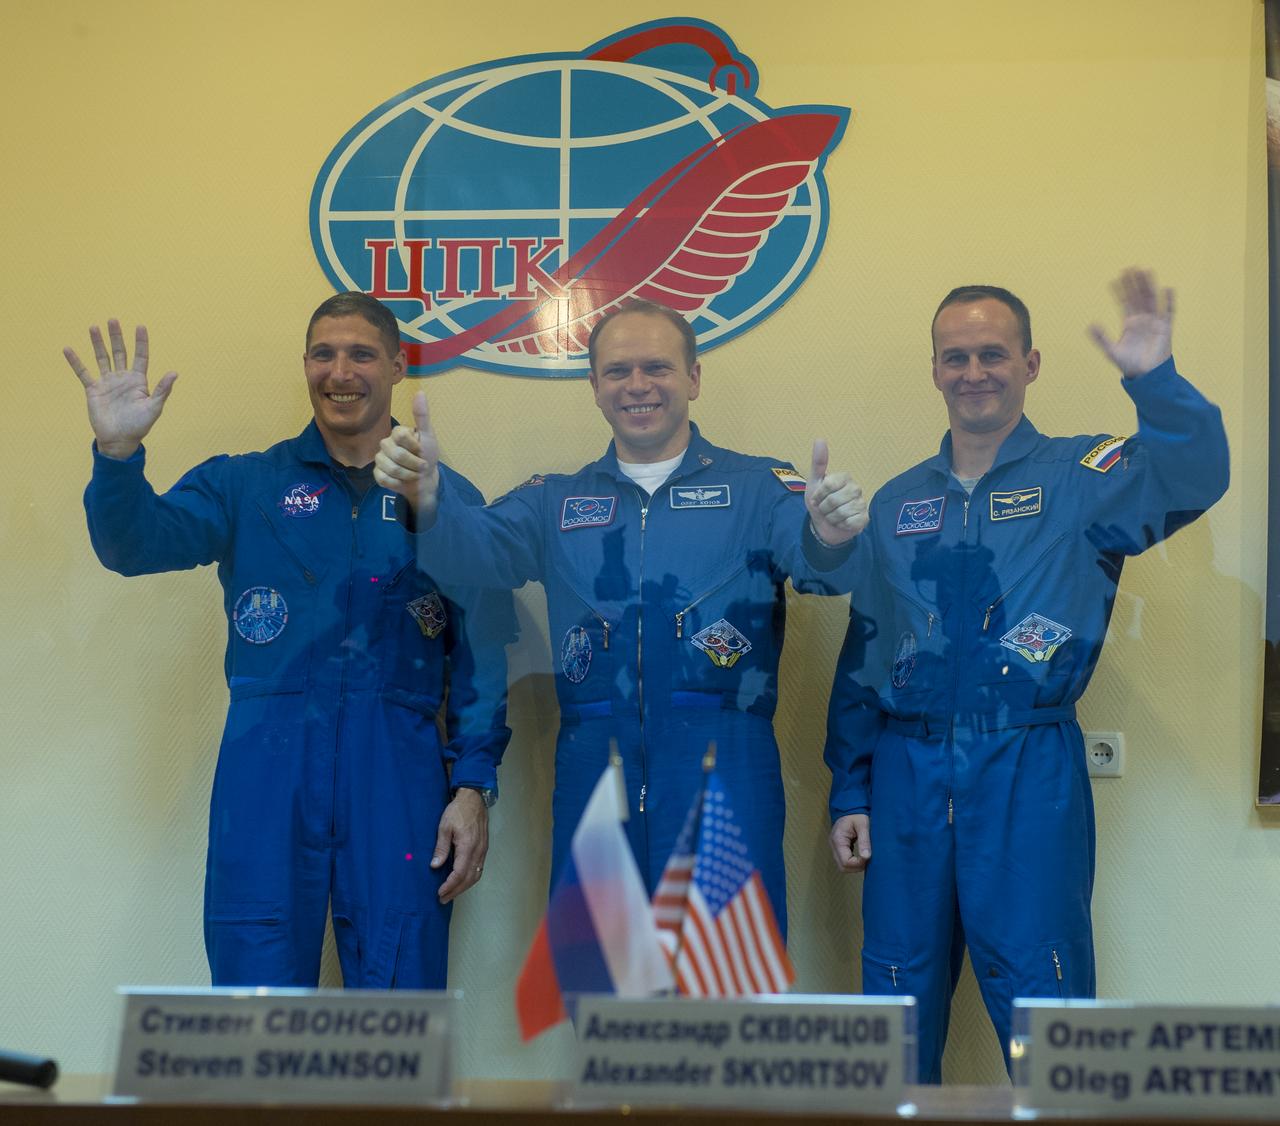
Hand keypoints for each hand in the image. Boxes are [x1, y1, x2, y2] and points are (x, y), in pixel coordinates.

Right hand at [64, 320, 177, 458]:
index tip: (140, 326)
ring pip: (102, 358)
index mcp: (139, 381)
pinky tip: (68, 349)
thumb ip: (163, 390)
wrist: (119, 440)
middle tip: (112, 320)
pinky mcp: (93, 390)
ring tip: (93, 327)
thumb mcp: (154, 407)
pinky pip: (83, 373)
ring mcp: (107, 383)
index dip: (141, 342)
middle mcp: (123, 378)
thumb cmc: (139, 426)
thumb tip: (174, 372)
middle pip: (119, 352)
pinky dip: (76, 362)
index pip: (141, 356)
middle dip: (116, 337)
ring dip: (97, 343)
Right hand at [374, 391, 439, 518]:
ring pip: (390, 468)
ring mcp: (380, 459)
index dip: (415, 447)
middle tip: (422, 466)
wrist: (425, 479)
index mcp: (397, 433)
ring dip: (408, 475)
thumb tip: (420, 392)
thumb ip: (422, 416)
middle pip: (397, 455)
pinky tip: (403, 480)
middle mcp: (385, 444)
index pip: (401, 436)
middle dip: (414, 464)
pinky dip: (398, 483)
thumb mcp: (428, 436)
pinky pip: (384, 479)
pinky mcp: (377, 474)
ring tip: (414, 474)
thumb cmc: (427, 455)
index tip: (422, 450)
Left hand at [432, 788, 488, 902]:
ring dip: (464, 887)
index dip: (450, 885)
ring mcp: (483, 850)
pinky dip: (470, 879)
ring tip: (451, 894)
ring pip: (476, 875)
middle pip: (469, 878)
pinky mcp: (484, 848)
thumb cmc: (457, 811)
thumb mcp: (445, 827)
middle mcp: (478, 851)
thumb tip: (435, 866)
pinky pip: (479, 869)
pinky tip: (462, 881)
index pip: (460, 873)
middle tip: (443, 899)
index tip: (440, 893)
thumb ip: (441, 847)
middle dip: (456, 891)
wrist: (474, 799)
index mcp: (468, 846)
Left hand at [805, 440, 867, 545]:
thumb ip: (818, 462)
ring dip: (831, 518)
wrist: (823, 526)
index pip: (828, 485)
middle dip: (824, 508)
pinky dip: (840, 525)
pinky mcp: (864, 519)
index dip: (818, 495)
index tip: (817, 498)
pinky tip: (841, 523)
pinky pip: (850, 522)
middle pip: (834, 500)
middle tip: (825, 509)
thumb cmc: (820, 502)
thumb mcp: (814, 482)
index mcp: (844, 477)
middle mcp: (856, 488)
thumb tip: (820, 439)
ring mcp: (862, 503)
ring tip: (832, 516)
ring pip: (841, 513)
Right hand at [829, 813, 870, 872]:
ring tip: (865, 858)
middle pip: (842, 866)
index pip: (845, 861)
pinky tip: (861, 856)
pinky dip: (853, 862)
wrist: (850, 808)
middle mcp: (834, 845)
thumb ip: (864, 841)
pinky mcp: (839, 848)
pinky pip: (844, 861)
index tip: (868, 857)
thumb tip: (866, 856)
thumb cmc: (857, 815)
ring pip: (843, 866)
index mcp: (838, 840)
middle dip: (856, 867)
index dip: (858, 863)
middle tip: (868, 859)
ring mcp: (835, 847)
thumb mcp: (863, 825)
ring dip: (855, 866)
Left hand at [1088, 268, 1173, 377]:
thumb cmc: (1129, 364)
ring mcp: (1154, 322)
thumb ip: (1101, 338)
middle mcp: (1142, 319)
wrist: (1146, 375)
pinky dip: (1168, 301)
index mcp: (1129, 323)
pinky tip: (1168, 289)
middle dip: (1134, 283)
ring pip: (1151, 299)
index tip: (1115, 278)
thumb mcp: (1111, 350)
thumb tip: (1089, 325)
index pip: (1124, 303)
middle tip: (1130, 267)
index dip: (1120, 291)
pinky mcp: (1165, 328)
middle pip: (1138, 297)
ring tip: (1146, 271)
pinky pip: (1168, 312)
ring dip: (1149, 286)